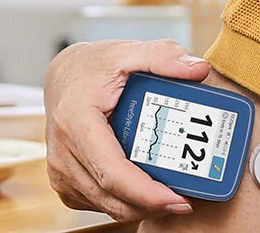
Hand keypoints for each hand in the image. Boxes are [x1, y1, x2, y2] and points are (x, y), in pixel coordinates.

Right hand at [44, 39, 209, 221]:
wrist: (62, 76)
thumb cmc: (91, 67)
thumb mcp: (126, 53)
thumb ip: (163, 56)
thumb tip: (198, 68)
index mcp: (75, 121)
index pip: (113, 172)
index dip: (148, 194)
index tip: (180, 199)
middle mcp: (63, 151)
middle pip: (113, 198)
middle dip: (153, 206)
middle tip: (186, 199)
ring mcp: (60, 170)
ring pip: (106, 206)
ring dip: (140, 207)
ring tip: (169, 193)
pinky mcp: (64, 181)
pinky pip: (97, 204)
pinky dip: (122, 203)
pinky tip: (141, 188)